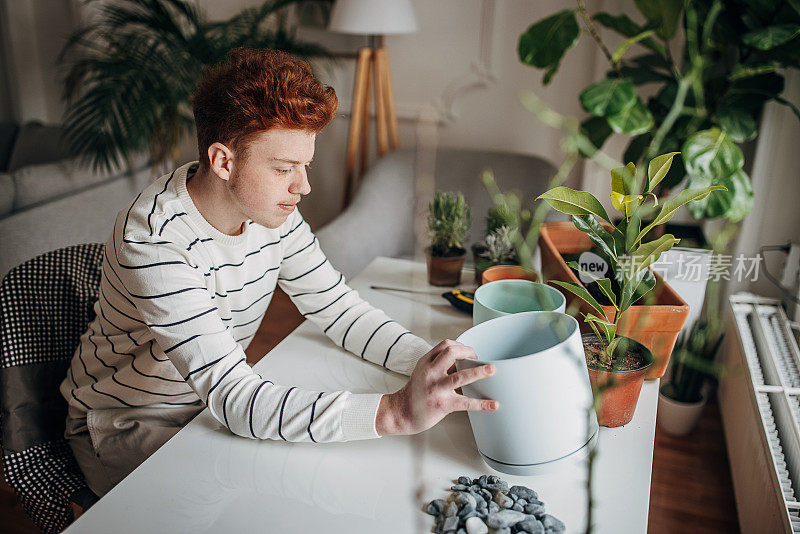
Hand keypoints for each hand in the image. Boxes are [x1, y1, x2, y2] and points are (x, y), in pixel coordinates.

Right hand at [376, 339, 497, 435]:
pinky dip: (482, 404)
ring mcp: (436, 388)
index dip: (462, 346)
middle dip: (469, 352)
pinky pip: (465, 403)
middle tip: (481, 360)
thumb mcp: (423, 372)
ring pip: (460, 377)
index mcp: (426, 362)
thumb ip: (442, 365)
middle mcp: (431, 372)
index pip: (446, 345)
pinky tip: (494, 405)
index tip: (470, 353)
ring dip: (479, 372)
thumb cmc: (415, 392)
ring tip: (492, 370)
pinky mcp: (442, 404)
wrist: (401, 412)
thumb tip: (464, 362)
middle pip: (452, 353)